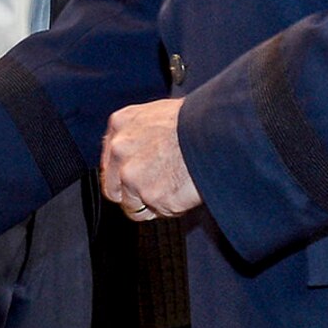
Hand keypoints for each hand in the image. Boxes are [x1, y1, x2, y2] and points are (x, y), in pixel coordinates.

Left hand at [99, 98, 200, 217]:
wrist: (216, 132)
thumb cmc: (196, 121)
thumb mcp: (157, 114)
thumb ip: (139, 135)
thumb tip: (137, 152)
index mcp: (120, 125)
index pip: (110, 163)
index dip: (124, 176)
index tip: (135, 181)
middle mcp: (120, 150)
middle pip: (114, 190)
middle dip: (132, 196)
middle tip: (156, 190)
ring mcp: (133, 175)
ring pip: (134, 206)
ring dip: (152, 203)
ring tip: (176, 186)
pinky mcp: (152, 196)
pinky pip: (158, 212)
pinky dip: (171, 207)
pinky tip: (184, 190)